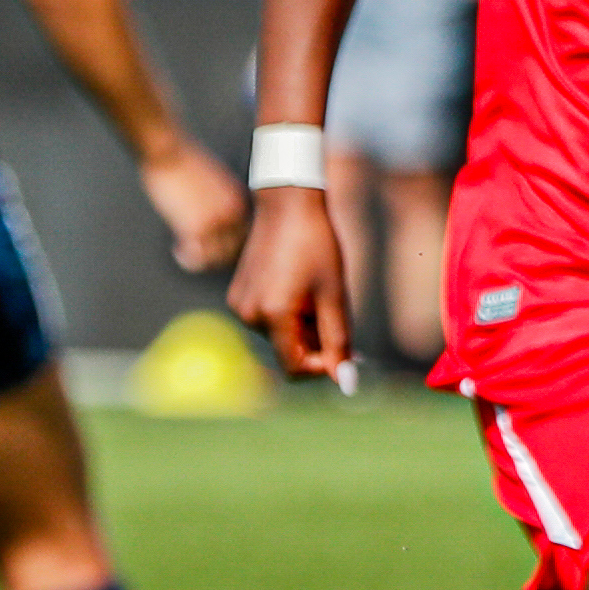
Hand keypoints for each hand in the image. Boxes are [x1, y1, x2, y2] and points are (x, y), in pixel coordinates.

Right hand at [140, 138, 247, 272]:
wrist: (170, 152)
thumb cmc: (187, 163)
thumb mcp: (218, 181)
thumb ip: (224, 200)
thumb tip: (219, 213)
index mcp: (241, 202)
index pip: (248, 235)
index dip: (234, 246)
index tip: (221, 249)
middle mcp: (234, 214)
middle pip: (235, 250)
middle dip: (219, 257)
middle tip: (203, 257)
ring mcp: (216, 223)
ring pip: (216, 258)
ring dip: (202, 260)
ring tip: (189, 254)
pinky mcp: (194, 227)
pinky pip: (196, 257)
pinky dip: (188, 259)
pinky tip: (178, 250)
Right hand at [227, 190, 354, 382]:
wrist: (288, 206)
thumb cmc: (317, 246)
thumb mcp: (335, 295)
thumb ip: (339, 340)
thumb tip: (346, 382)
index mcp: (272, 315)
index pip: (295, 367)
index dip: (325, 367)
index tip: (349, 355)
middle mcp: (248, 315)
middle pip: (290, 351)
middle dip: (318, 343)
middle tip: (342, 316)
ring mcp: (240, 305)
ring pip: (281, 336)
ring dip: (305, 327)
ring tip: (321, 293)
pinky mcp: (238, 296)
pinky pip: (269, 320)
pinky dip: (290, 315)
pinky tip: (304, 288)